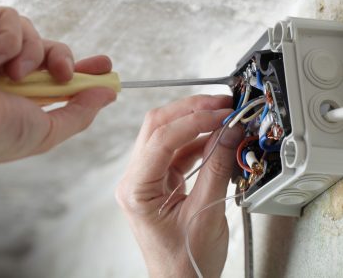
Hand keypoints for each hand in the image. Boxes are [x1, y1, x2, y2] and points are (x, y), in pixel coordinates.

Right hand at [0, 6, 115, 162]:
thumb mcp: (46, 132)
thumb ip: (79, 114)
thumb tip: (108, 95)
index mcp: (25, 97)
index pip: (60, 77)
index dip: (85, 70)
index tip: (106, 67)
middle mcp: (11, 73)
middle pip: (52, 52)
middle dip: (65, 59)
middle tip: (66, 74)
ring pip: (34, 34)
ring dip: (33, 55)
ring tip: (13, 75)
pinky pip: (10, 18)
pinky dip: (9, 38)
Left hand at [116, 95, 242, 276]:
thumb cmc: (184, 263)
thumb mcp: (206, 214)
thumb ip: (218, 168)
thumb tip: (230, 133)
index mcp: (136, 189)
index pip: (160, 139)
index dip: (192, 121)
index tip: (220, 114)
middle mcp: (136, 178)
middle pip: (157, 127)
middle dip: (190, 111)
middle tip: (220, 105)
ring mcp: (148, 176)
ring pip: (167, 133)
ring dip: (195, 122)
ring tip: (222, 117)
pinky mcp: (162, 178)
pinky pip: (178, 149)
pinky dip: (198, 139)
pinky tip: (216, 136)